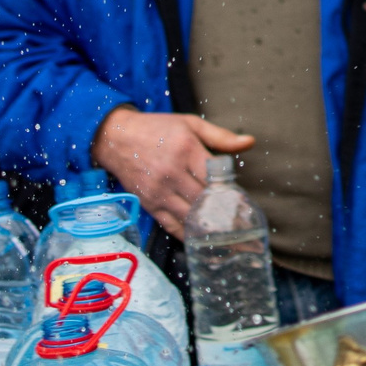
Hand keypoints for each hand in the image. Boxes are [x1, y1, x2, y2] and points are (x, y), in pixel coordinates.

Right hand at [93, 110, 254, 235]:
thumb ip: (221, 136)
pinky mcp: (150, 205)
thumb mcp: (190, 124)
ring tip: (231, 239)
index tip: (247, 206)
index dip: (232, 194)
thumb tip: (250, 143)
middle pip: (205, 201)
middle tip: (245, 228)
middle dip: (226, 216)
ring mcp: (159, 192)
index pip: (215, 178)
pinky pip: (172, 226)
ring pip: (190, 217)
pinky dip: (189, 235)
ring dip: (211, 229)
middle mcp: (172, 173)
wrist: (115, 137)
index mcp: (186, 151)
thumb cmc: (157, 129)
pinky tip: (204, 241)